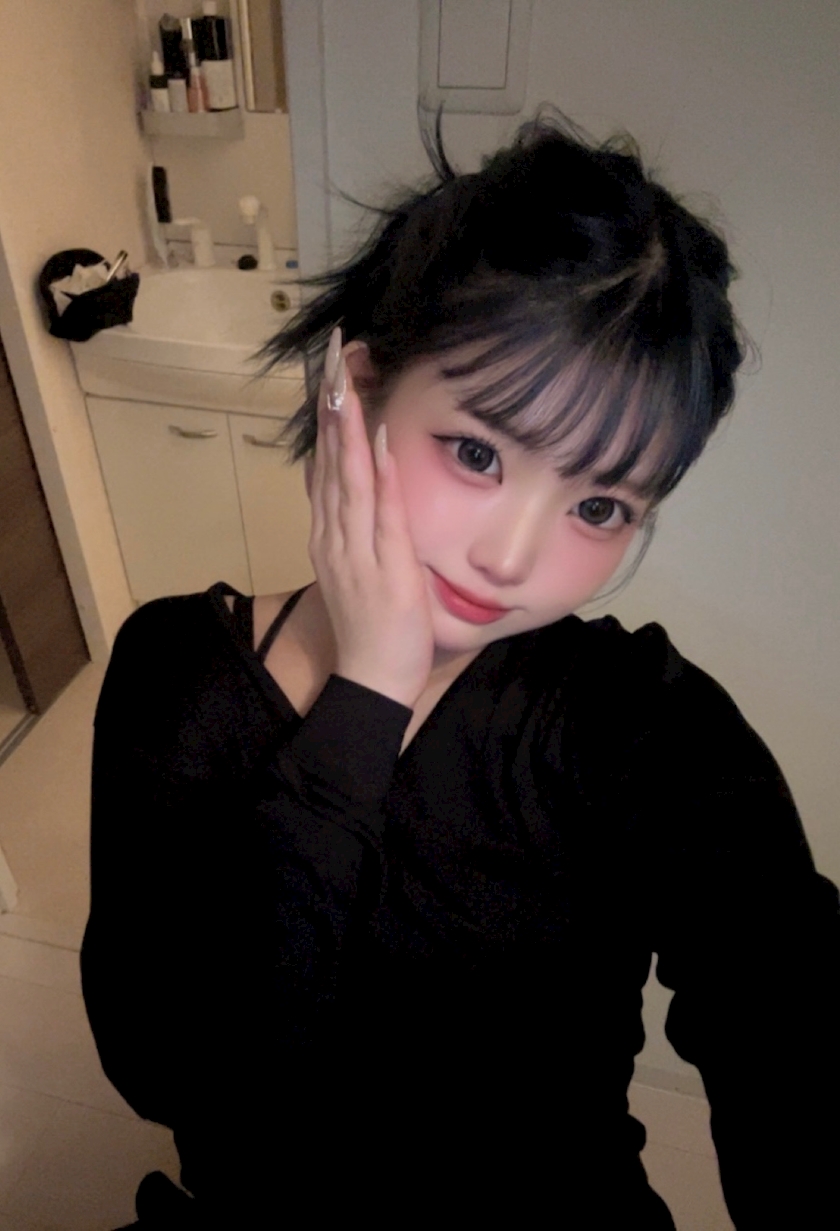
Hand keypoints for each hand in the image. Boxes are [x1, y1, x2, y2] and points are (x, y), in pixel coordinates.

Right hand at [307, 331, 434, 709]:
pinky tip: (376, 439)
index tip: (331, 372)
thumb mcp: (357, 567)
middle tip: (333, 352)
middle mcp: (334, 536)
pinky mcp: (385, 568)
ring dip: (347, 427)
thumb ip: (354, 526)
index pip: (324, 465)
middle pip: (329, 460)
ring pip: (347, 478)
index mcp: (328, 534)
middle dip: (332, 405)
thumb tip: (355, 485)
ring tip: (346, 378)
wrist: (371, 680)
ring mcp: (355, 551)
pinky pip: (381, 514)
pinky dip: (376, 475)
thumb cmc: (372, 626)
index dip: (327, 417)